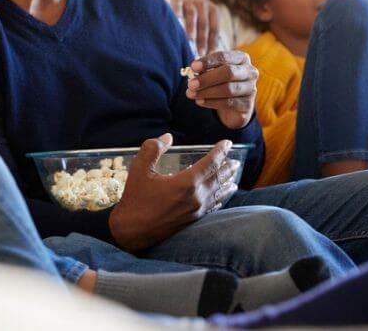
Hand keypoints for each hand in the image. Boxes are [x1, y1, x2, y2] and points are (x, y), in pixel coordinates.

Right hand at [108, 134, 237, 251]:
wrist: (132, 231)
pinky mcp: (193, 221)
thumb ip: (153, 149)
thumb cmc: (135, 199)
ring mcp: (197, 211)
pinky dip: (220, 200)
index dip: (220, 151)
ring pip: (218, 194)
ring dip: (227, 184)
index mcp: (186, 182)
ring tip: (234, 179)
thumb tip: (167, 138)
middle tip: (236, 161)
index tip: (227, 143)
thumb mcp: (139, 168)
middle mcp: (197, 197)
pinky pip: (213, 207)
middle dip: (227, 168)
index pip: (210, 163)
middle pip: (218, 179)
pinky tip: (221, 198)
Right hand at [170, 0, 220, 56]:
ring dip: (191, 30)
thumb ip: (209, 31)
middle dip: (202, 40)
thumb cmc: (197, 11)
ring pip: (192, 16)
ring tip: (189, 41)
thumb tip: (212, 53)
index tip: (209, 55)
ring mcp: (190, 1)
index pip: (214, 28)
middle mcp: (203, 4)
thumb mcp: (206, 17)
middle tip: (200, 53)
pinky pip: (177, 7)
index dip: (212, 42)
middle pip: (204, 24)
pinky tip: (175, 25)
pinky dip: (177, 15)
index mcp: (213, 10)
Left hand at [186, 50, 257, 129]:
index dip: (208, 61)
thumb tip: (193, 72)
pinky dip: (212, 102)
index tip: (193, 67)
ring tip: (191, 94)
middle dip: (207, 79)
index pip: (224, 56)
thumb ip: (204, 69)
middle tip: (190, 84)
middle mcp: (250, 71)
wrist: (232, 104)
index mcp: (241, 58)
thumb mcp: (212, 71)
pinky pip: (229, 103)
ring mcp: (251, 88)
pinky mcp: (248, 104)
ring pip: (228, 89)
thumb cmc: (219, 81)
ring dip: (207, 92)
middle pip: (228, 72)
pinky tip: (200, 101)